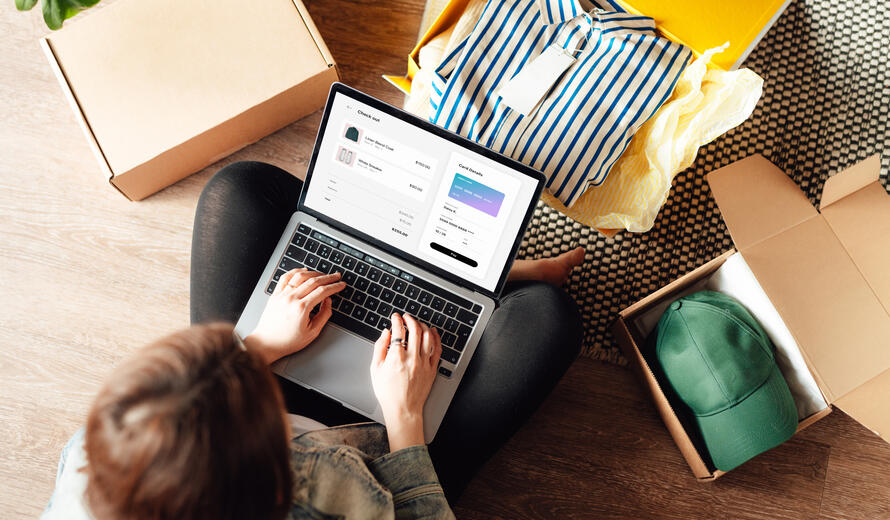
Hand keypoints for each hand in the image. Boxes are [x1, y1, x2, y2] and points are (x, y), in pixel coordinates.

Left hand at [246, 268, 344, 363]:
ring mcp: (282, 295)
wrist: (267, 343)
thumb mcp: (312, 332)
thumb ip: (324, 315)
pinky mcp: (275, 294)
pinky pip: (286, 277)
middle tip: (336, 276)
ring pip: (300, 276)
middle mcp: (291, 299)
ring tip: (322, 274)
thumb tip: (328, 301)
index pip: (323, 291)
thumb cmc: (287, 341)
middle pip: (314, 281)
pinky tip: (303, 271)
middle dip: (328, 277)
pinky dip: (296, 271)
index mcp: (301, 308)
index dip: (334, 286)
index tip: (341, 284)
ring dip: (314, 273)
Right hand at [370, 313, 441, 451]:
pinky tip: (433, 332)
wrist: (403, 409)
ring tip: (418, 323)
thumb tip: (385, 333)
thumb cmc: (388, 392)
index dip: (397, 320)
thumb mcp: (375, 369)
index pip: (398, 330)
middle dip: (410, 319)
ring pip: (428, 336)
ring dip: (423, 326)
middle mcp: (412, 358)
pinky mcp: (432, 369)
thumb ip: (379, 348)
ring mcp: (424, 363)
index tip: (395, 317)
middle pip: (415, 330)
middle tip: (406, 317)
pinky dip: (436, 337)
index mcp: (396, 358)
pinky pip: (437, 349)